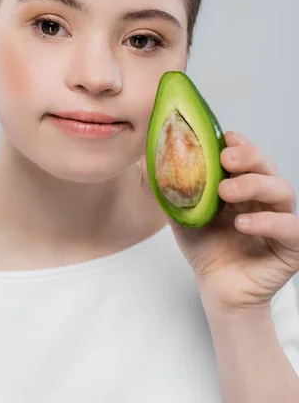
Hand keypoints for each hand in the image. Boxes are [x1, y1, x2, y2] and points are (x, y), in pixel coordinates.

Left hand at [140, 131, 298, 311]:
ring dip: (254, 185)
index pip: (247, 155)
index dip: (240, 143)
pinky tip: (242, 223)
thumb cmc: (205, 247)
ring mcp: (280, 219)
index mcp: (242, 184)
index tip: (225, 136)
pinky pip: (289, 227)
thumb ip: (165, 188)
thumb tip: (143, 159)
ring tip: (226, 192)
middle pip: (267, 166)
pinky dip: (268, 222)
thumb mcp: (180, 214)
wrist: (216, 289)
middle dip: (248, 157)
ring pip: (282, 190)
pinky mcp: (291, 246)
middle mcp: (264, 198)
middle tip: (225, 160)